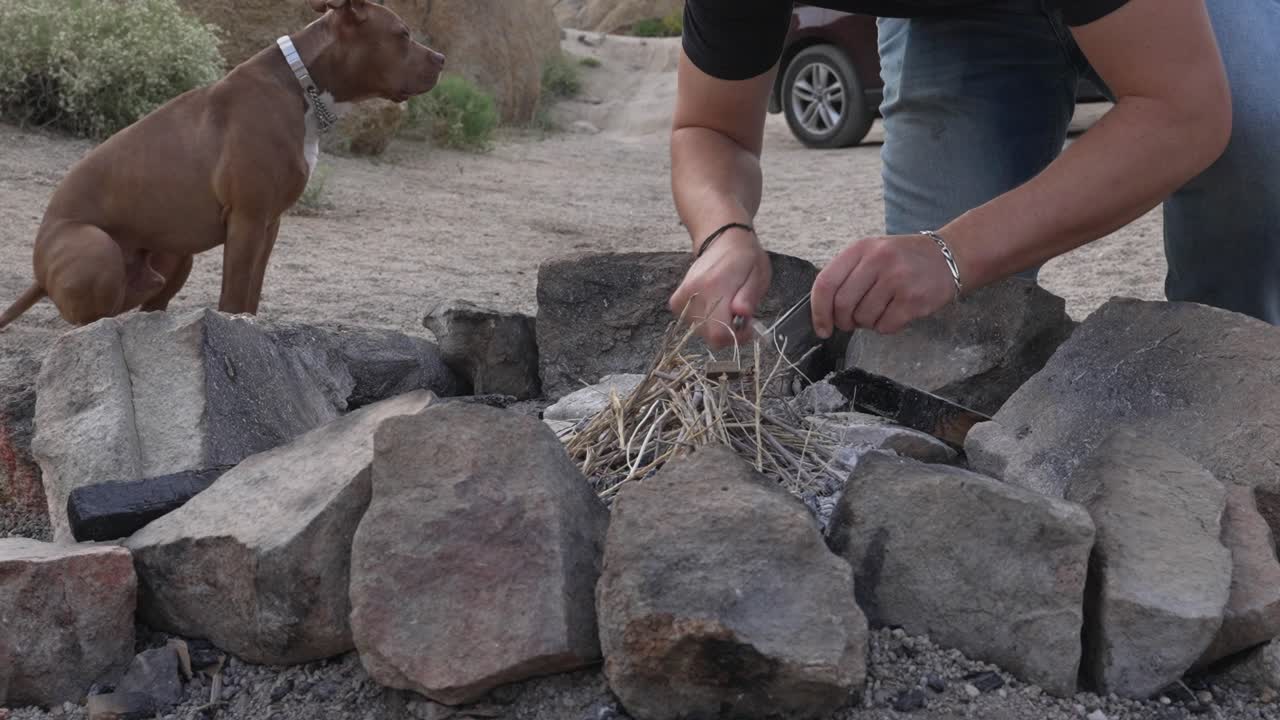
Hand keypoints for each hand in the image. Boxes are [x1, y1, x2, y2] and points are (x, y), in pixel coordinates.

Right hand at [668, 228, 771, 347]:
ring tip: (727, 305)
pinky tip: (713, 306)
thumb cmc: (745, 258)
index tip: (748, 326)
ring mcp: (683, 296)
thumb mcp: (758, 274)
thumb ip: (749, 296)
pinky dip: (703, 320)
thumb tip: (742, 314)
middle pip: (709, 336)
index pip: (718, 333)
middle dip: (729, 330)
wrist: (723, 238)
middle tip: (740, 313)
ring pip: (700, 331)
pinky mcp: (676, 300)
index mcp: (715, 285)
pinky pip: (689, 323)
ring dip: (717, 325)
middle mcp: (694, 291)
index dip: (736, 337)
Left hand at [811, 233, 958, 337]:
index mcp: (861, 248)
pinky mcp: (913, 299)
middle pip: (842, 305)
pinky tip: (896, 314)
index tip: (822, 328)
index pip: (826, 283)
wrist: (950, 256)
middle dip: (843, 321)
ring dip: (867, 323)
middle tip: (852, 323)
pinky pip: (885, 326)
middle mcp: (878, 260)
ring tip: (881, 310)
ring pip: (863, 318)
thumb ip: (847, 275)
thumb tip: (823, 311)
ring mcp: (897, 279)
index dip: (818, 311)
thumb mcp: (872, 252)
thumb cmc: (903, 259)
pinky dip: (886, 327)